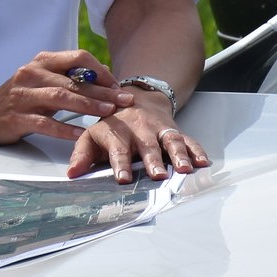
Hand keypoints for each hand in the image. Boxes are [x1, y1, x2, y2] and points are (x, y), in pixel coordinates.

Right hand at [0, 50, 136, 146]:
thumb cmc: (19, 97)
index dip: (100, 71)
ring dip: (87, 105)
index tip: (117, 86)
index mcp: (41, 61)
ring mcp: (21, 95)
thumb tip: (105, 74)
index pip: (77, 58)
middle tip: (124, 100)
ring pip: (60, 98)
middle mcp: (31, 73)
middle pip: (73, 80)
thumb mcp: (43, 80)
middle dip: (102, 90)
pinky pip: (44, 123)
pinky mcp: (15, 118)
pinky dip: (64, 128)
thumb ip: (70, 77)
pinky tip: (81, 133)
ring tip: (107, 112)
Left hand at [66, 102, 210, 182]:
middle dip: (153, 161)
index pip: (118, 149)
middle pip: (148, 146)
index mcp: (118, 133)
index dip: (120, 163)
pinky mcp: (175, 131)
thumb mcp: (92, 136)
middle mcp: (140, 131)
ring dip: (179, 155)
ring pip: (171, 140)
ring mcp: (160, 130)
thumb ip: (81, 155)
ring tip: (185, 169)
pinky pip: (189, 140)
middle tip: (158, 175)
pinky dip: (197, 151)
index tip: (122, 178)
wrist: (135, 98)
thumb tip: (72, 174)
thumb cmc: (111, 125)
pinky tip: (204, 162)